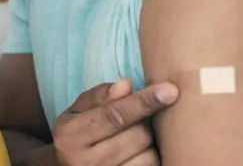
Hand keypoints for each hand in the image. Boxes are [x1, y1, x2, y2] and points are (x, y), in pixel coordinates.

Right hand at [53, 79, 178, 165]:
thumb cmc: (75, 135)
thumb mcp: (76, 112)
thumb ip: (98, 96)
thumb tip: (126, 85)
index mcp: (73, 134)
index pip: (114, 115)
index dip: (143, 102)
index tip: (169, 90)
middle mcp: (89, 161)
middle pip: (139, 133)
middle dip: (142, 120)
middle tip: (133, 118)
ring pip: (149, 154)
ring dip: (147, 141)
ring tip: (130, 138)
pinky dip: (150, 156)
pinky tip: (137, 153)